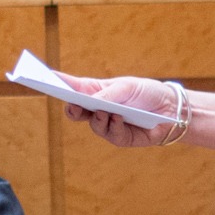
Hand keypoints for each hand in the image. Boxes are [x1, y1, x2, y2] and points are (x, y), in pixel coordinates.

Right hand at [58, 73, 180, 148]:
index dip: (56, 82)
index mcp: (96, 91)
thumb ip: (107, 93)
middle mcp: (98, 108)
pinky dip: (114, 125)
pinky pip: (111, 134)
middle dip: (70, 108)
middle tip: (71, 104)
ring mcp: (108, 124)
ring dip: (97, 118)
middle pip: (75, 110)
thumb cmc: (147, 93)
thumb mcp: (127, 87)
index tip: (42, 76)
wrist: (172, 110)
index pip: (72, 86)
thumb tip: (91, 103)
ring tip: (103, 111)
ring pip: (92, 124)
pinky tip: (118, 118)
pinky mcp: (120, 137)